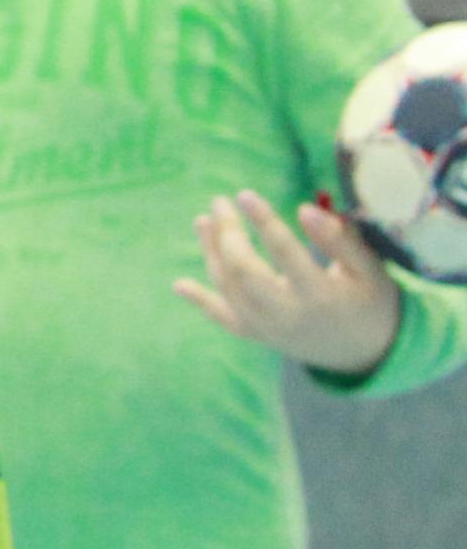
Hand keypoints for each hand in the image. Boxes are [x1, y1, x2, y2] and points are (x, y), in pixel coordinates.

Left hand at [178, 190, 401, 377]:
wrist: (366, 354)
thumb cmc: (370, 301)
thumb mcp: (369, 271)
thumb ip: (341, 240)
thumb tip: (307, 208)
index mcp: (321, 295)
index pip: (286, 253)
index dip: (264, 222)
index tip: (245, 194)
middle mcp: (288, 314)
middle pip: (245, 272)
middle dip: (228, 234)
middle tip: (220, 201)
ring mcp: (268, 328)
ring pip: (228, 288)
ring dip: (211, 253)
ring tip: (204, 219)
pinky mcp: (257, 336)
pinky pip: (224, 318)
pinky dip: (201, 301)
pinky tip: (179, 284)